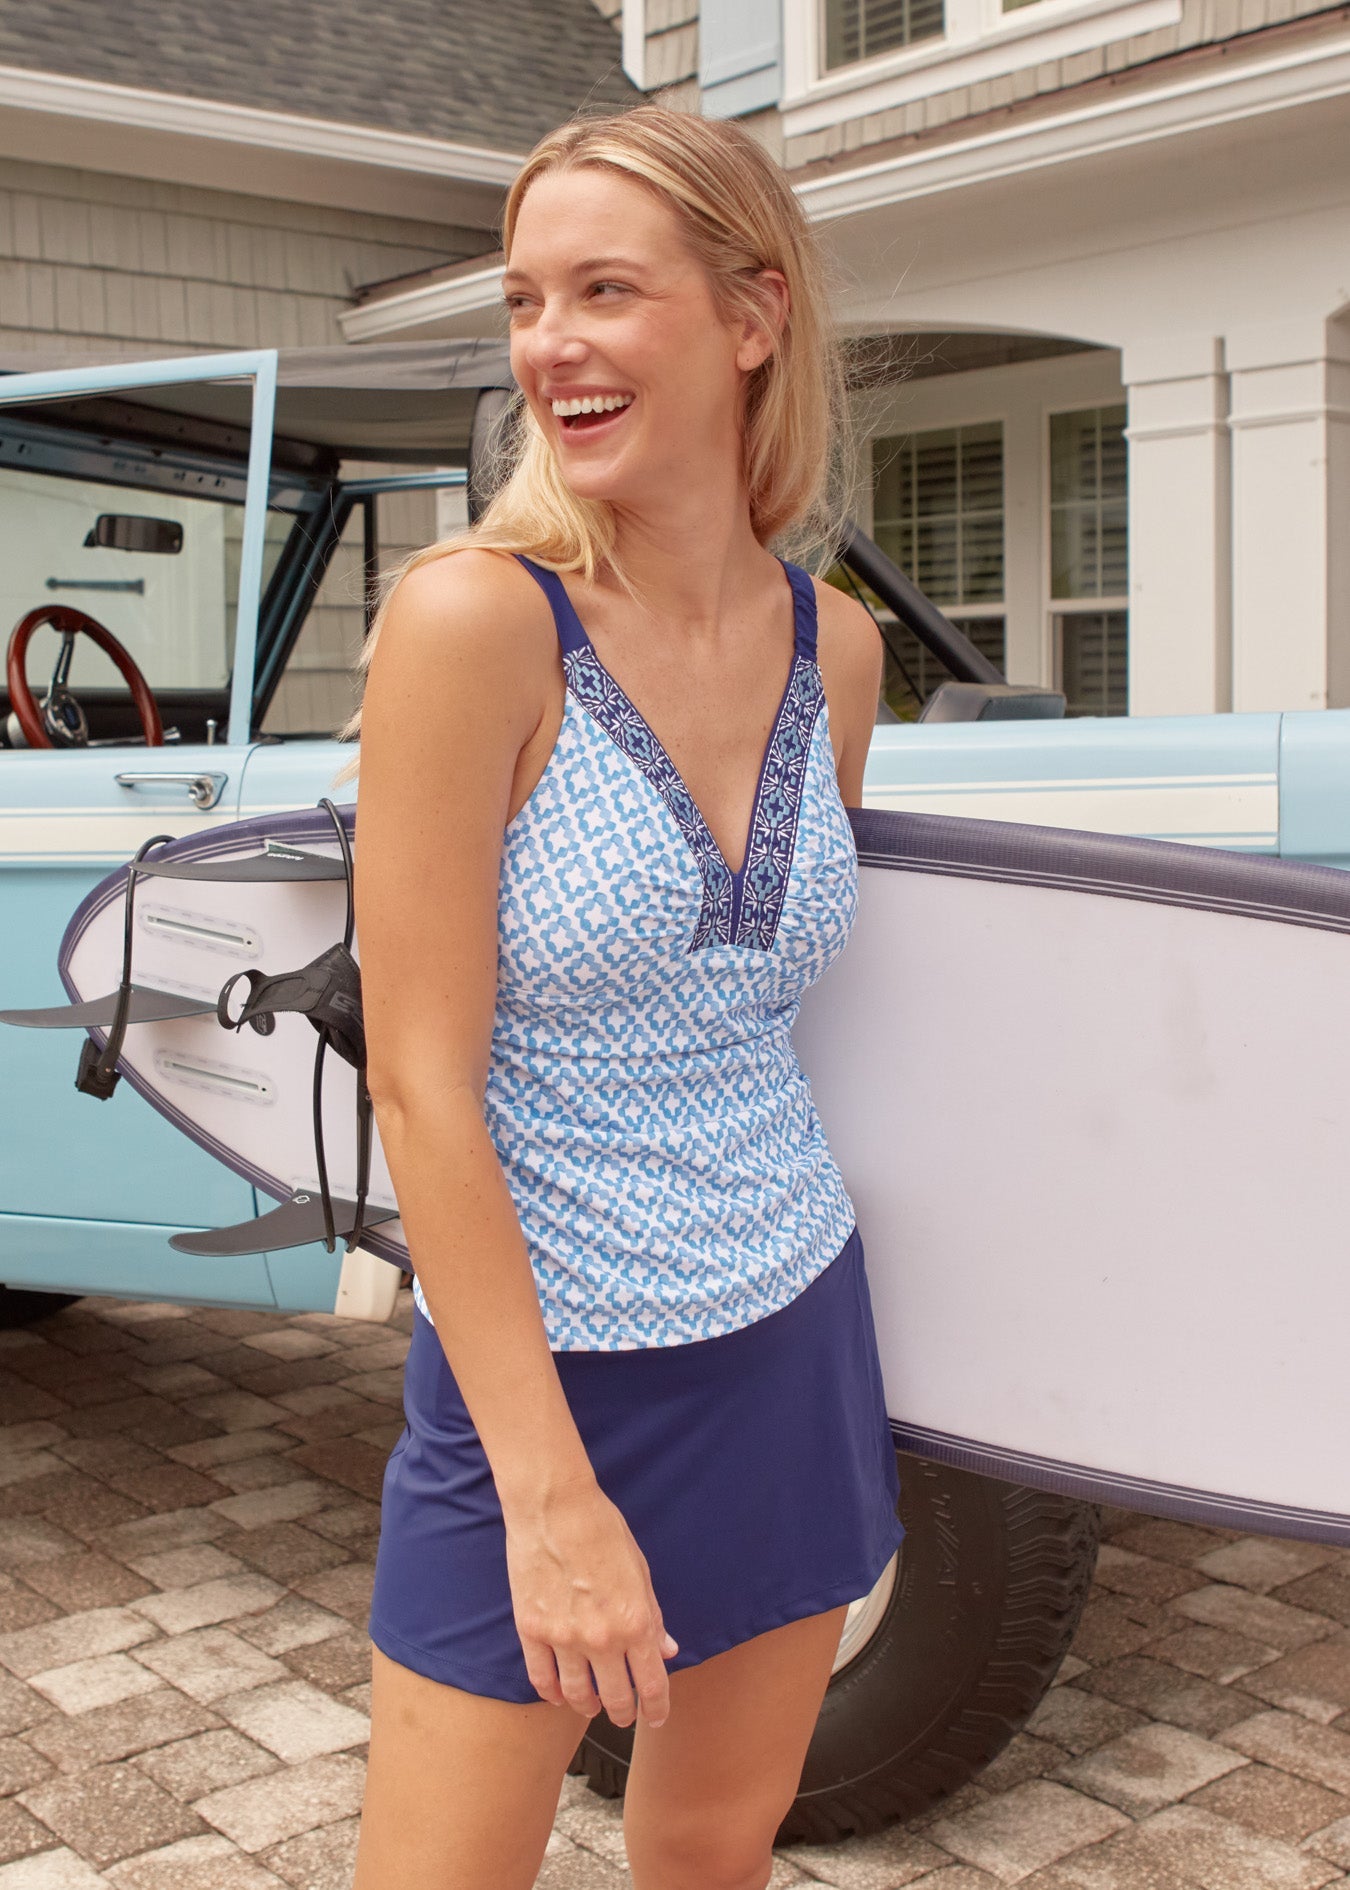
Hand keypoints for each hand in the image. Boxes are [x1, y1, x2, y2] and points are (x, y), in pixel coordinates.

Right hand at [503, 1476, 679, 1726]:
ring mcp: (563, 1637)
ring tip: (592, 1707)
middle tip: (625, 1716)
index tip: (657, 1718)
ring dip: (588, 1707)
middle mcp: (601, 1638)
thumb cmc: (602, 1529)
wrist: (555, 1506)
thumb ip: (653, 1616)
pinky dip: (551, 1693)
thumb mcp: (640, 1571)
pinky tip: (558, 1695)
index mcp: (635, 1622)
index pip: (652, 1684)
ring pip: (577, 1694)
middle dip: (624, 1713)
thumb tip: (666, 1650)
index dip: (656, 1708)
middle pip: (616, 1698)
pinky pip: (541, 1677)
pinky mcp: (531, 1629)